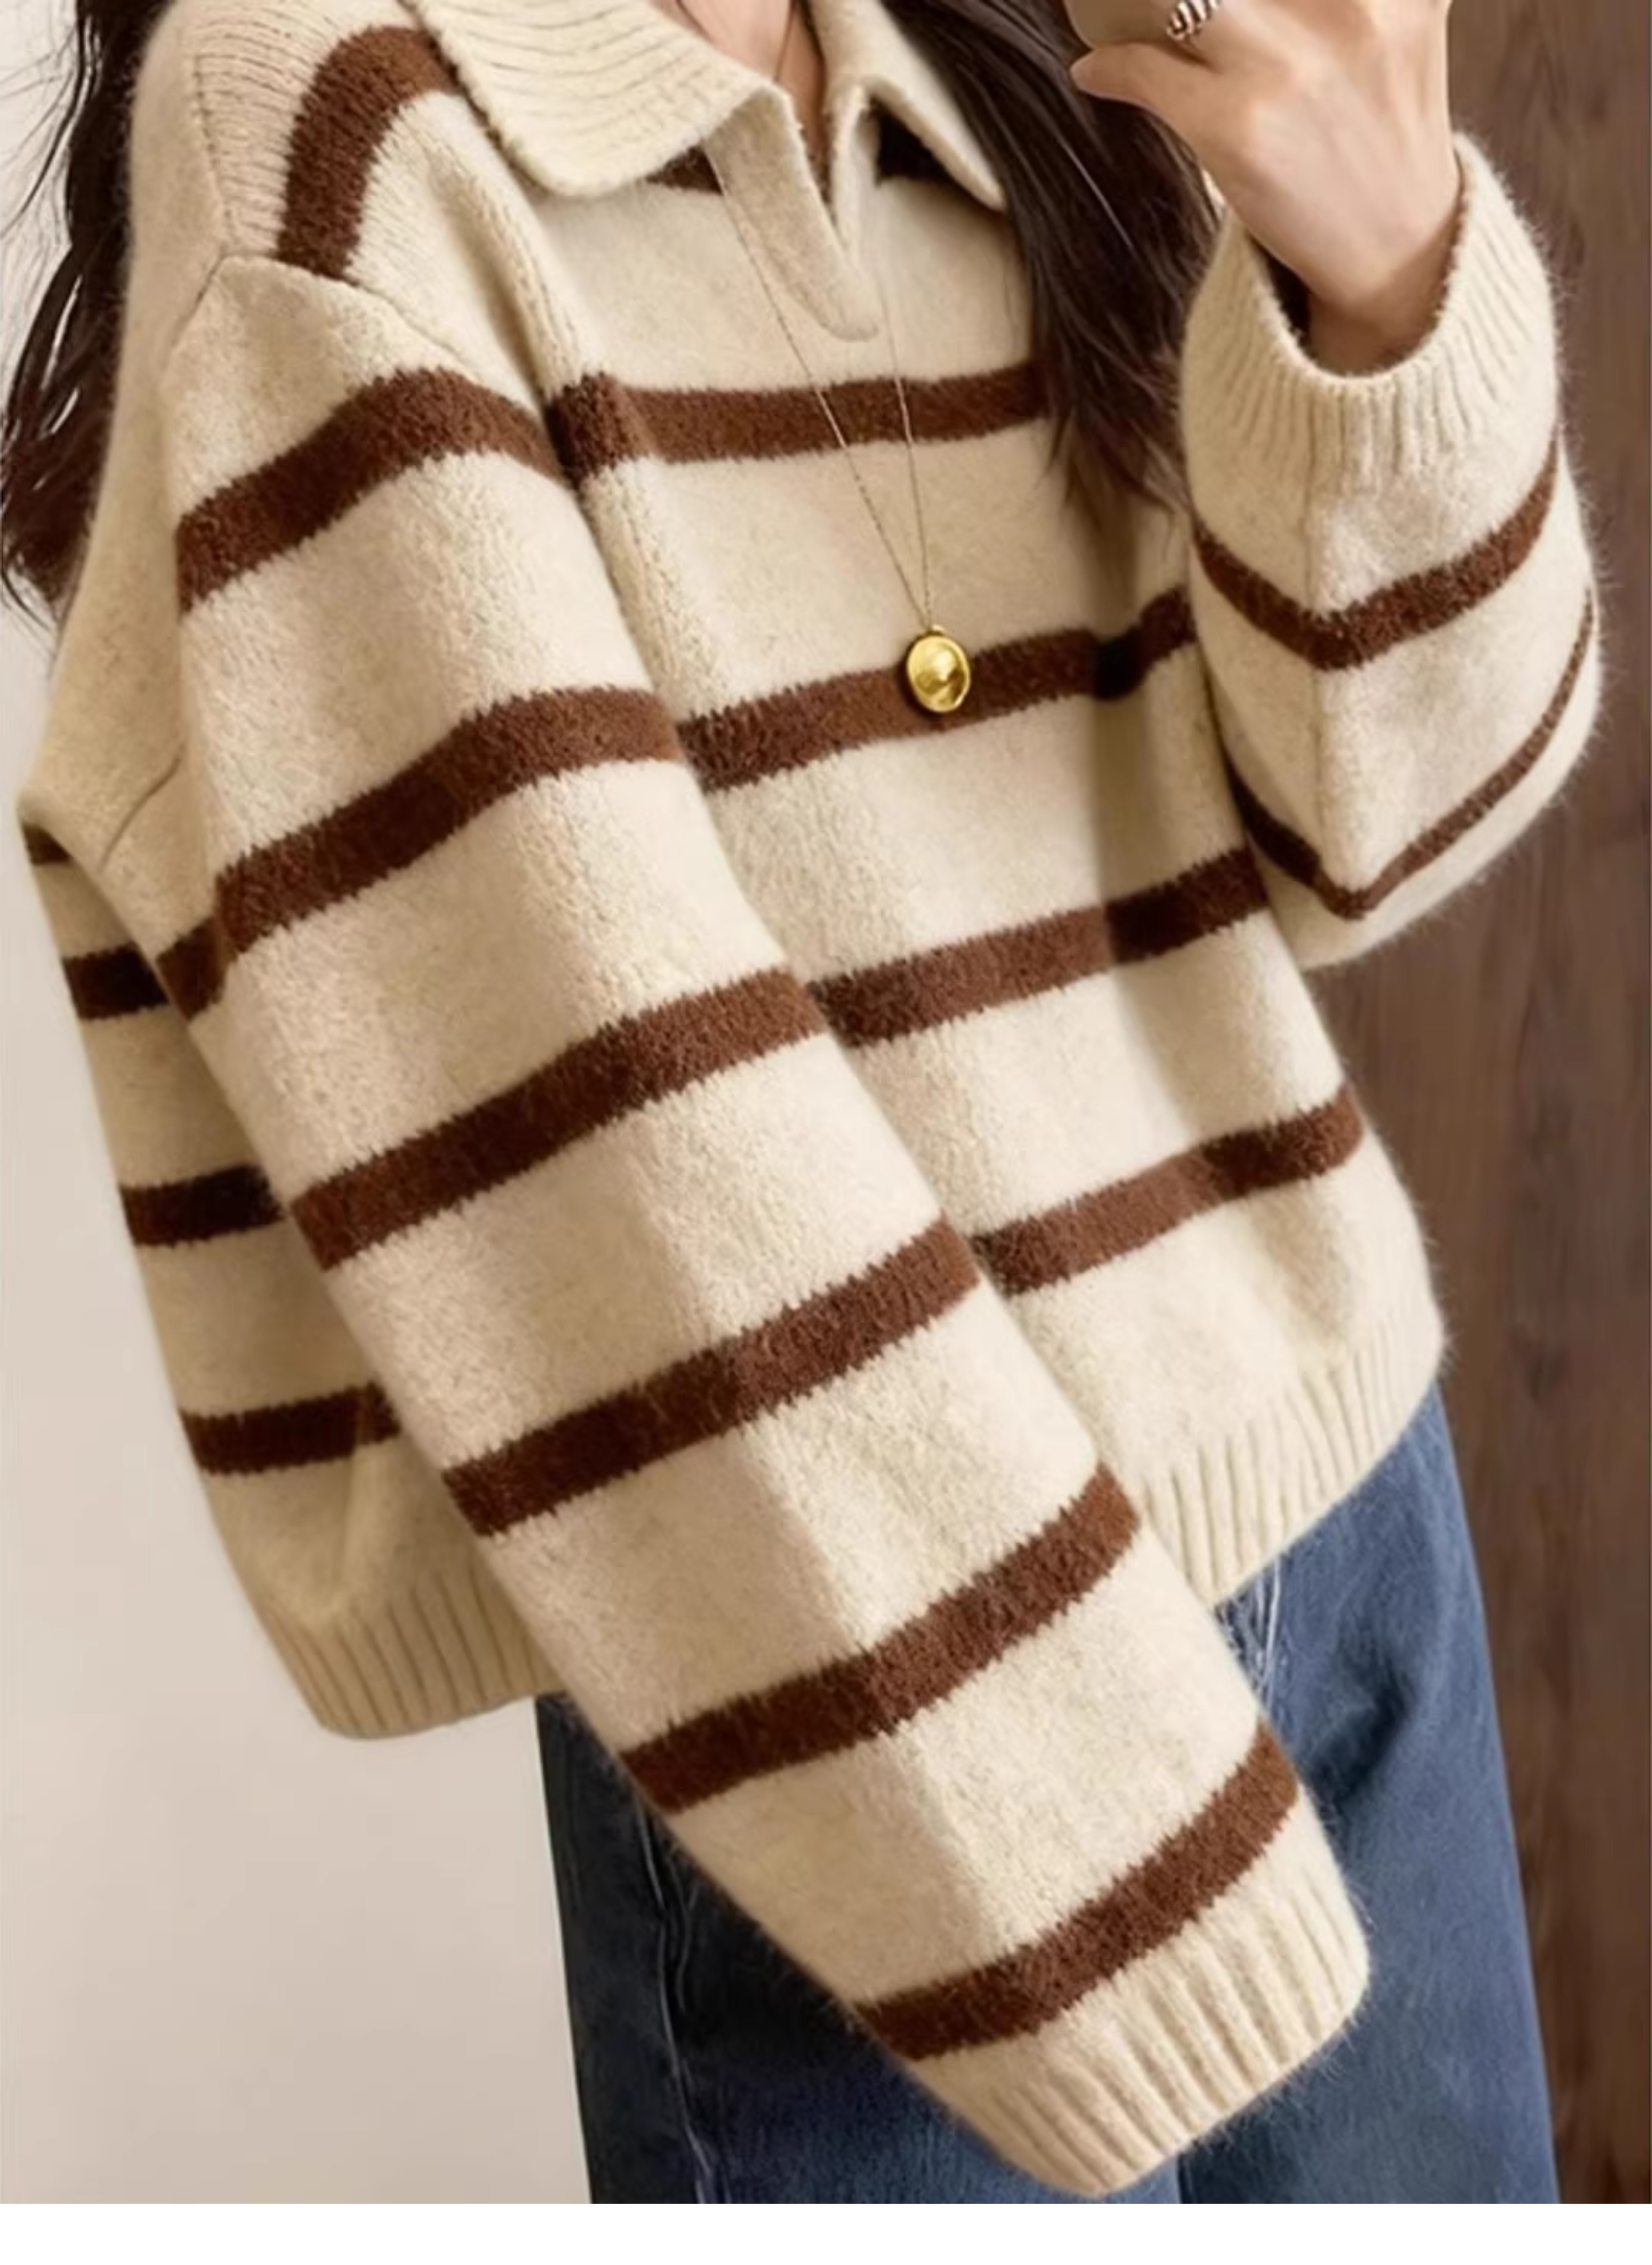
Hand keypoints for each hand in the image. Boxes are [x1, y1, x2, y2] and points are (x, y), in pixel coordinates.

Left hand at [1065, 0, 1465, 371]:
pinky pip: (1145, 69)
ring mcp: (1291, 69)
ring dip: (1133, 2)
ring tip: (1116, 10)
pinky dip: (1111, 66)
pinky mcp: (1239, 128)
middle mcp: (1352, 8)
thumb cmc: (1378, 127)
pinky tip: (1100, 69)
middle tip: (1163, 1)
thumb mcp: (1393, 25)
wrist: (1396, 248)